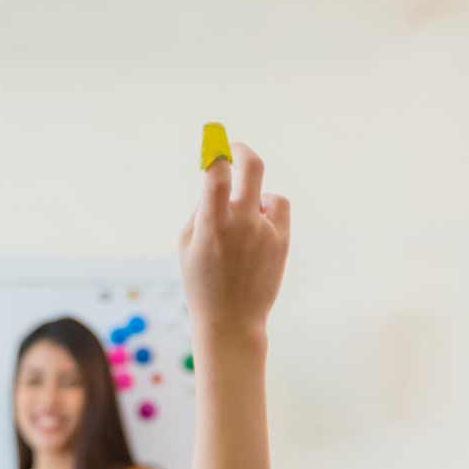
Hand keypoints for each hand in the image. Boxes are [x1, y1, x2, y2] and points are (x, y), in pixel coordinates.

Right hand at [179, 144, 290, 335]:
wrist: (231, 321)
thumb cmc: (202, 282)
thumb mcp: (186, 246)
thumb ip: (200, 210)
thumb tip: (218, 178)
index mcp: (212, 225)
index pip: (216, 173)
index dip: (215, 152)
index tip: (213, 148)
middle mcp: (241, 224)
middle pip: (252, 167)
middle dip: (242, 150)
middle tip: (235, 149)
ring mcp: (265, 231)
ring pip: (265, 193)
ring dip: (253, 199)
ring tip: (241, 228)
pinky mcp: (282, 241)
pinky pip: (278, 207)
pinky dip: (266, 211)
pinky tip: (256, 230)